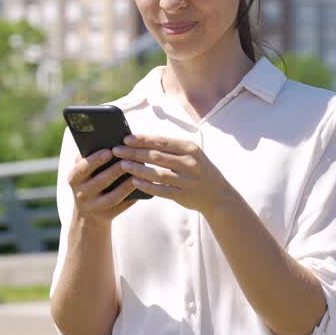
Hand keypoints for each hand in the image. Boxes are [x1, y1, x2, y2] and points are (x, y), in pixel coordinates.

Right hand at [67, 149, 139, 226]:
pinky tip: (141, 186)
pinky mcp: (107, 216)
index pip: (82, 169)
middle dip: (114, 171)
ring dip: (126, 185)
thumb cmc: (90, 180)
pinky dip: (131, 197)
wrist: (89, 211)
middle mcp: (81, 194)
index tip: (109, 151)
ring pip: (112, 197)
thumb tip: (111, 142)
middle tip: (128, 160)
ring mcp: (94, 207)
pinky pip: (121, 206)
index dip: (95, 160)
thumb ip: (91, 156)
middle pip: (99, 182)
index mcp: (74, 178)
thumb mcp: (85, 170)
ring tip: (138, 173)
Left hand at [112, 135, 233, 215]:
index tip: (126, 138)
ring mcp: (187, 180)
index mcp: (190, 148)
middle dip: (134, 153)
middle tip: (117, 150)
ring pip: (157, 173)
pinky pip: (161, 190)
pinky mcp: (183, 195)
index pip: (162, 141)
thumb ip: (171, 148)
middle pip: (156, 156)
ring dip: (138, 169)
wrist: (218, 195)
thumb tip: (143, 141)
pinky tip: (134, 182)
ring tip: (122, 165)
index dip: (142, 139)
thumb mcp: (192, 154)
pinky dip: (147, 186)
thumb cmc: (199, 170)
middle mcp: (189, 163)